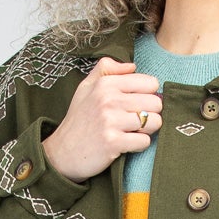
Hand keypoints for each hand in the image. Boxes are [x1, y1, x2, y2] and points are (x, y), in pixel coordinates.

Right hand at [40, 58, 163, 182]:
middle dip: (151, 113)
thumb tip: (132, 66)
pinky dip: (139, 145)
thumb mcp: (86, 87)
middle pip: (156, 103)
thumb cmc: (78, 120)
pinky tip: (127, 144)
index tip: (137, 104)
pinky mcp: (113, 142)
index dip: (149, 95)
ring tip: (133, 131)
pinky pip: (144, 141)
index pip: (150, 83)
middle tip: (136, 121)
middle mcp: (109, 99)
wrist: (62, 152)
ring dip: (147, 130)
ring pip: (154, 122)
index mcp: (106, 84)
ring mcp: (111, 121)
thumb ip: (107, 69)